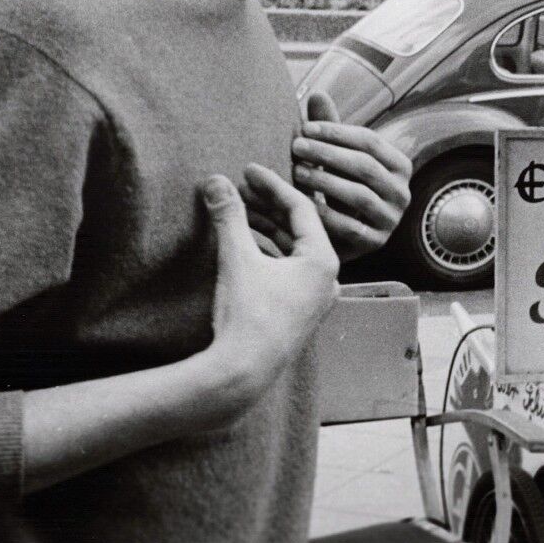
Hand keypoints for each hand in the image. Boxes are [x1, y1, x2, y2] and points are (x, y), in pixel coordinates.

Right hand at [198, 167, 338, 408]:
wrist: (242, 372)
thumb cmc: (246, 315)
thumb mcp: (237, 258)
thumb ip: (229, 216)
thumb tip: (215, 181)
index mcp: (324, 261)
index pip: (301, 208)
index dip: (272, 185)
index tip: (248, 170)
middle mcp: (328, 278)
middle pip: (299, 229)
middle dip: (267, 206)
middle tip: (240, 187)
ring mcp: (316, 298)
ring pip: (292, 251)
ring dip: (266, 229)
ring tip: (238, 211)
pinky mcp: (300, 312)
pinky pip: (288, 271)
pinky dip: (268, 253)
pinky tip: (244, 243)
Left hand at [270, 92, 412, 261]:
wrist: (343, 234)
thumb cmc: (340, 186)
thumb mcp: (337, 157)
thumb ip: (329, 129)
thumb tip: (317, 93)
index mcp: (399, 165)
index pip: (369, 141)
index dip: (336, 132)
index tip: (304, 128)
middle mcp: (402, 192)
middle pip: (365, 167)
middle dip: (328, 154)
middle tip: (296, 146)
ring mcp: (391, 219)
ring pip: (359, 196)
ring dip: (325, 182)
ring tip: (296, 172)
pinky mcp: (376, 243)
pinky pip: (350, 227)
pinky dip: (324, 214)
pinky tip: (300, 204)